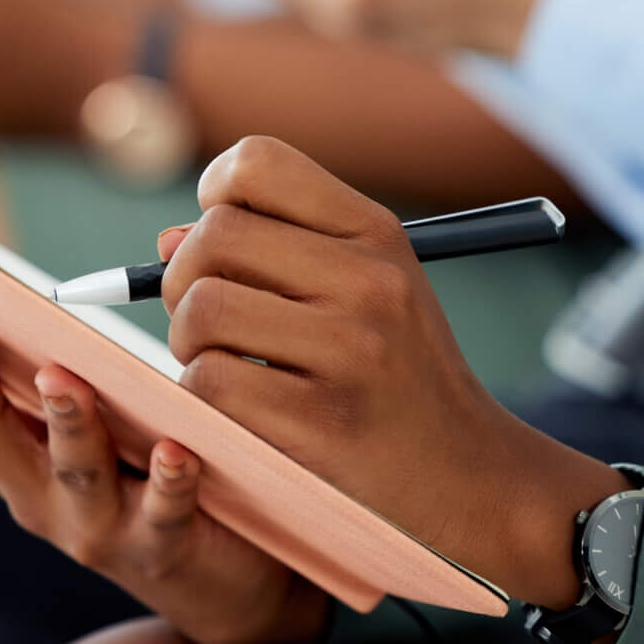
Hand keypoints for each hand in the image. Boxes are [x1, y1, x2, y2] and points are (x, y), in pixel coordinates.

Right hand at [0, 273, 330, 643]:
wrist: (229, 584)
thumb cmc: (149, 469)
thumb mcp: (99, 402)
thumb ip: (82, 338)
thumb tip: (123, 248)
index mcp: (2, 449)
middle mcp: (28, 492)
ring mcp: (91, 526)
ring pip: (66, 472)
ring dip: (61, 421)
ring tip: (58, 375)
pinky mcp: (163, 550)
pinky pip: (163, 514)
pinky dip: (168, 483)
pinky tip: (179, 452)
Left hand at [156, 135, 627, 607]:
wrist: (476, 481)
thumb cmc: (401, 380)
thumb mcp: (365, 293)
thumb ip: (272, 254)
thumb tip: (166, 241)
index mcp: (377, 233)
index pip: (257, 161)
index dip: (216, 194)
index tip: (224, 243)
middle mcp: (369, 279)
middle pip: (212, 237)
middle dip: (183, 281)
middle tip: (209, 323)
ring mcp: (351, 350)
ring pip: (201, 310)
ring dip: (188, 345)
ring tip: (225, 368)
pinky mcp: (324, 422)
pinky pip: (209, 383)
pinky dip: (204, 399)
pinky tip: (243, 412)